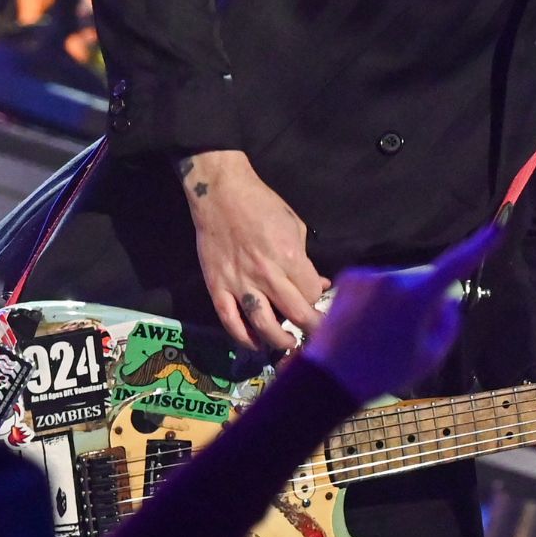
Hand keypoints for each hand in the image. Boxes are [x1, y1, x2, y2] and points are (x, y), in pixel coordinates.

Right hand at [179, 149, 328, 351]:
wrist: (221, 193)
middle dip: (310, 328)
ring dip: (279, 341)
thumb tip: (318, 283)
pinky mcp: (217, 287)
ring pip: (263, 325)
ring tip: (288, 343)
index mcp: (289, 256)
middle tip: (315, 336)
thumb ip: (306, 260)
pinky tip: (255, 343)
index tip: (317, 302)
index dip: (317, 300)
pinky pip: (230, 321)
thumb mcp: (295, 226)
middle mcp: (266, 274)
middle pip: (295, 313)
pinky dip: (243, 338)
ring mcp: (240, 283)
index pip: (311, 293)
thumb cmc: (262, 205)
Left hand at [301, 221, 503, 401]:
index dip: (479, 246)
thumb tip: (446, 300)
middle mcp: (394, 278)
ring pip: (401, 280)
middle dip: (427, 294)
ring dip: (401, 297)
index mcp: (417, 297)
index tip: (496, 228)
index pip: (456, 265)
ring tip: (384, 331)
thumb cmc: (384, 372)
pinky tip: (368, 321)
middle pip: (425, 277)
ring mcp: (370, 275)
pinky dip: (380, 297)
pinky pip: (379, 282)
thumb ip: (447, 323)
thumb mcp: (430, 356)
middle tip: (413, 329)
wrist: (330, 377)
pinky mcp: (352, 276)